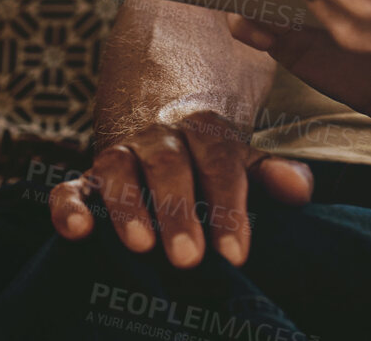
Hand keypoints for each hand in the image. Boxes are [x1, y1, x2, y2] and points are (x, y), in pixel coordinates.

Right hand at [47, 111, 312, 267]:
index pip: (221, 164)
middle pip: (170, 167)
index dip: (229, 209)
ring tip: (140, 246)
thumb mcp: (246, 157)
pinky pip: (70, 186)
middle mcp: (161, 137)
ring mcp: (121, 152)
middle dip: (179, 212)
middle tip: (189, 259)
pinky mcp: (87, 175)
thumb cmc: (211, 154)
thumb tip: (301, 190)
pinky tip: (77, 232)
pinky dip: (69, 206)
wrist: (164, 111)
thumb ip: (274, 173)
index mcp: (206, 129)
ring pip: (119, 170)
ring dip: (127, 207)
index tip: (236, 254)